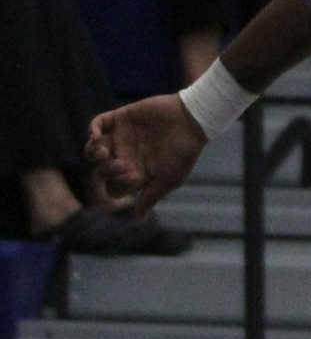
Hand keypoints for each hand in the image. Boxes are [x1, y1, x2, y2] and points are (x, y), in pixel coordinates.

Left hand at [86, 95, 209, 218]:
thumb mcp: (170, 178)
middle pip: (101, 171)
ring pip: (93, 149)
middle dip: (106, 171)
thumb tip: (139, 219)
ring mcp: (121, 138)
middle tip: (120, 163)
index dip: (118, 186)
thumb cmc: (183, 151)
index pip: (115, 187)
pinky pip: (97, 124)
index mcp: (137, 173)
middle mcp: (126, 156)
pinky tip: (97, 136)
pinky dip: (92, 130)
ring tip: (103, 151)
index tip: (134, 179)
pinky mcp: (120, 119)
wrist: (191, 120)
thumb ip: (151, 197)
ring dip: (92, 153)